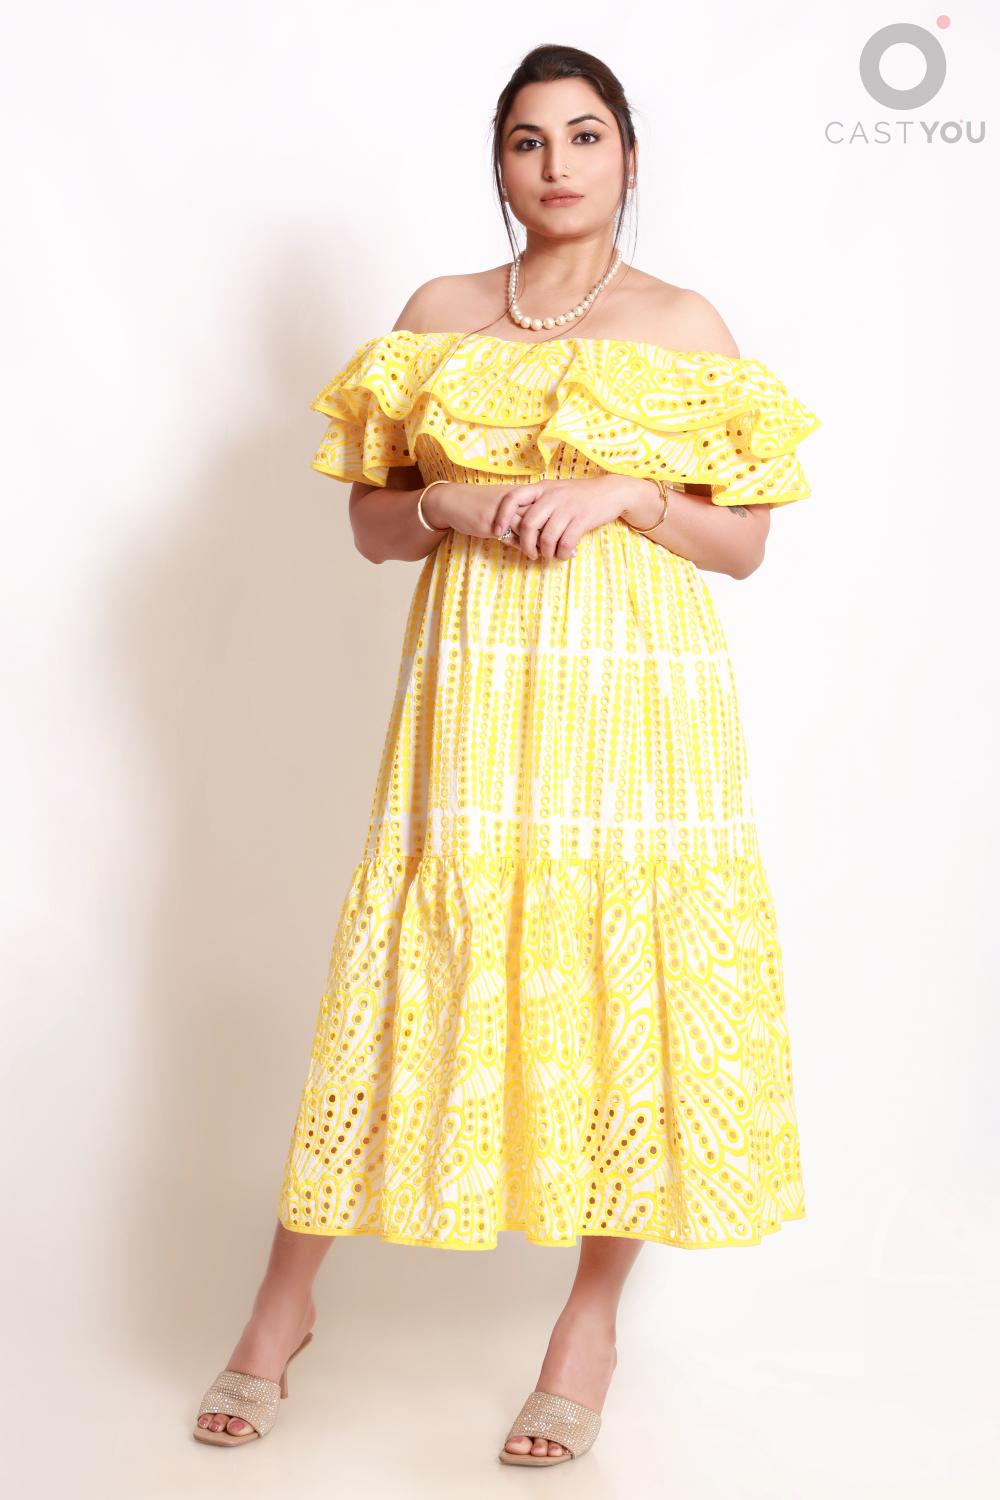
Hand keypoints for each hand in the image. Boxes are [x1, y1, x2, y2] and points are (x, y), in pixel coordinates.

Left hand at [490, 475, 657, 559]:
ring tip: (547, 556)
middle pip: (528, 524)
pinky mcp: (581, 519)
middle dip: (525, 544)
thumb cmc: (579, 495)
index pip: (513, 498)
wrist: (611, 492)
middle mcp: (552, 496)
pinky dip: (561, 553)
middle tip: (530, 553)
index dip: (501, 516)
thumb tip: (515, 521)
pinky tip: (562, 555)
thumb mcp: (556, 491)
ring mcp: (567, 508)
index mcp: (542, 488)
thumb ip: (537, 502)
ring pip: (546, 537)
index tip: (497, 531)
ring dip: (544, 552)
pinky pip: (565, 543)